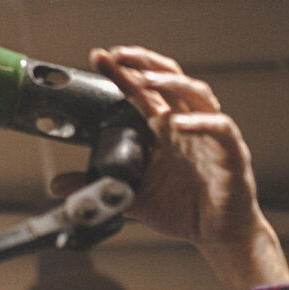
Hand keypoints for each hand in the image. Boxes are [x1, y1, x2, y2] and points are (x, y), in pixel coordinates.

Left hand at [52, 46, 288, 289]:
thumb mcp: (130, 198)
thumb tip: (57, 186)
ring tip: (145, 81)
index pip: (142, 93)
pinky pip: (219, 129)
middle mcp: (187, 125)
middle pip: (169, 80)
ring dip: (169, 84)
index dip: (122, 73)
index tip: (99, 58)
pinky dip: (200, 123)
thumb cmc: (183, 209)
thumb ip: (97, 188)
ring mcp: (209, 135)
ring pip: (195, 94)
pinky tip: (177, 123)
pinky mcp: (231, 153)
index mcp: (164, 130)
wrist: (217, 233)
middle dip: (144, 65)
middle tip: (118, 56)